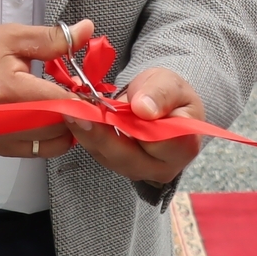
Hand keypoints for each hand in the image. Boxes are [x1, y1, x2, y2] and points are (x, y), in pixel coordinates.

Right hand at [0, 20, 95, 158]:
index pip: (59, 103)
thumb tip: (85, 31)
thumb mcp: (12, 37)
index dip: (82, 99)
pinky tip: (50, 121)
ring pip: (51, 142)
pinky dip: (50, 139)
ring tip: (62, 106)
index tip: (91, 91)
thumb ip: (52, 39)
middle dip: (75, 112)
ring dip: (65, 126)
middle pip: (58, 126)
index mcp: (8, 89)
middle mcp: (3, 120)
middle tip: (77, 95)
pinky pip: (36, 151)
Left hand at [64, 64, 206, 187]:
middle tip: (76, 112)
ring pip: (110, 159)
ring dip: (88, 135)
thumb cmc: (171, 94)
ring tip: (71, 111)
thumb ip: (160, 93)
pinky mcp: (122, 167)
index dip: (132, 129)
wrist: (164, 105)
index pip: (158, 144)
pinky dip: (87, 136)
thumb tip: (143, 109)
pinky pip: (101, 155)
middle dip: (99, 134)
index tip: (108, 111)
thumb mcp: (170, 83)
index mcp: (184, 146)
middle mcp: (164, 167)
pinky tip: (76, 117)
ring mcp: (142, 171)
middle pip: (128, 158)